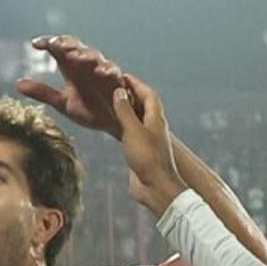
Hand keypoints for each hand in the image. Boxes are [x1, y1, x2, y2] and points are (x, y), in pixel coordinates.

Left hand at [13, 35, 132, 132]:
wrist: (114, 125)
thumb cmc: (91, 110)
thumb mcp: (63, 103)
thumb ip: (43, 92)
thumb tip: (18, 85)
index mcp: (71, 68)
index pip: (58, 49)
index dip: (48, 43)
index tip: (36, 44)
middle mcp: (85, 66)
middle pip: (75, 46)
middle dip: (67, 44)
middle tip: (56, 45)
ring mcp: (102, 71)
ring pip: (93, 55)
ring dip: (84, 54)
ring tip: (75, 56)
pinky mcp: (118, 81)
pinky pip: (113, 71)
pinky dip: (107, 69)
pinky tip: (100, 71)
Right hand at [109, 77, 191, 212]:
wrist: (156, 189)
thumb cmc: (148, 159)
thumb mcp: (133, 131)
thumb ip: (125, 110)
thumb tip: (119, 91)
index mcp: (156, 119)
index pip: (148, 94)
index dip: (136, 83)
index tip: (122, 76)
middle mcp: (153, 127)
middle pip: (143, 105)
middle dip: (130, 94)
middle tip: (113, 87)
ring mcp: (148, 140)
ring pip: (137, 119)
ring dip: (126, 109)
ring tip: (110, 102)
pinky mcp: (141, 152)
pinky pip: (132, 133)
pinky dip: (123, 125)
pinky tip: (112, 126)